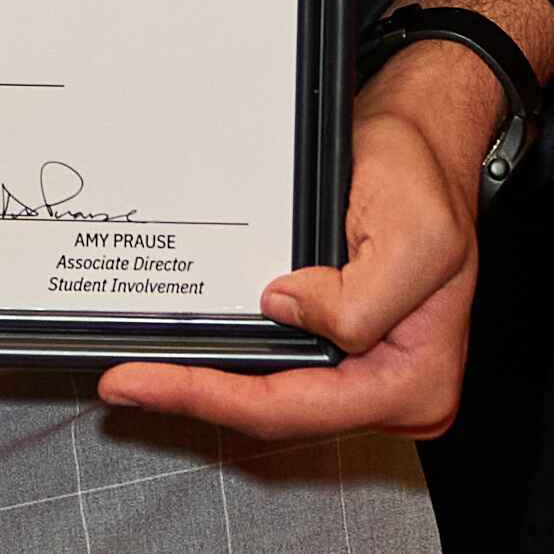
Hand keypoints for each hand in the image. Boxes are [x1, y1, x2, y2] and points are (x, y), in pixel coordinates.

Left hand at [97, 41, 493, 442]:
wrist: (422, 142)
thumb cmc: (425, 178)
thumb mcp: (414, 234)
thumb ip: (359, 297)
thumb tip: (285, 308)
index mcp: (415, 379)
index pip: (297, 408)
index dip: (212, 399)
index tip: (144, 382)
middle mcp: (390, 389)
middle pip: (278, 412)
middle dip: (199, 398)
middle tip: (127, 383)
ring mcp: (363, 373)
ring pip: (272, 396)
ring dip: (207, 384)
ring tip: (143, 375)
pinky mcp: (339, 349)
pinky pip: (277, 367)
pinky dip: (230, 362)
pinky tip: (187, 354)